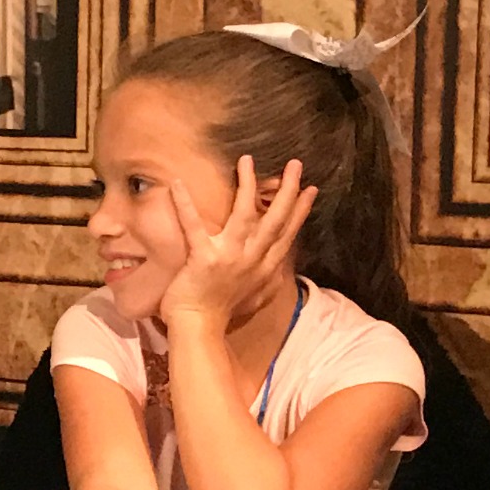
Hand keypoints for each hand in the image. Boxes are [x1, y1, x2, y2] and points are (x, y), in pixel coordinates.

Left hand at [158, 156, 313, 331]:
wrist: (199, 329)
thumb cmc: (222, 313)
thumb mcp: (256, 300)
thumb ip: (270, 283)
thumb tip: (282, 273)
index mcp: (264, 268)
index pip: (287, 234)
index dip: (301, 211)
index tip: (312, 189)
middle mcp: (252, 260)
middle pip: (275, 220)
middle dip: (288, 191)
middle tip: (296, 164)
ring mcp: (229, 257)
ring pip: (245, 216)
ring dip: (248, 187)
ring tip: (247, 161)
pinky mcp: (203, 258)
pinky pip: (194, 227)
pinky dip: (185, 204)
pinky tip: (177, 183)